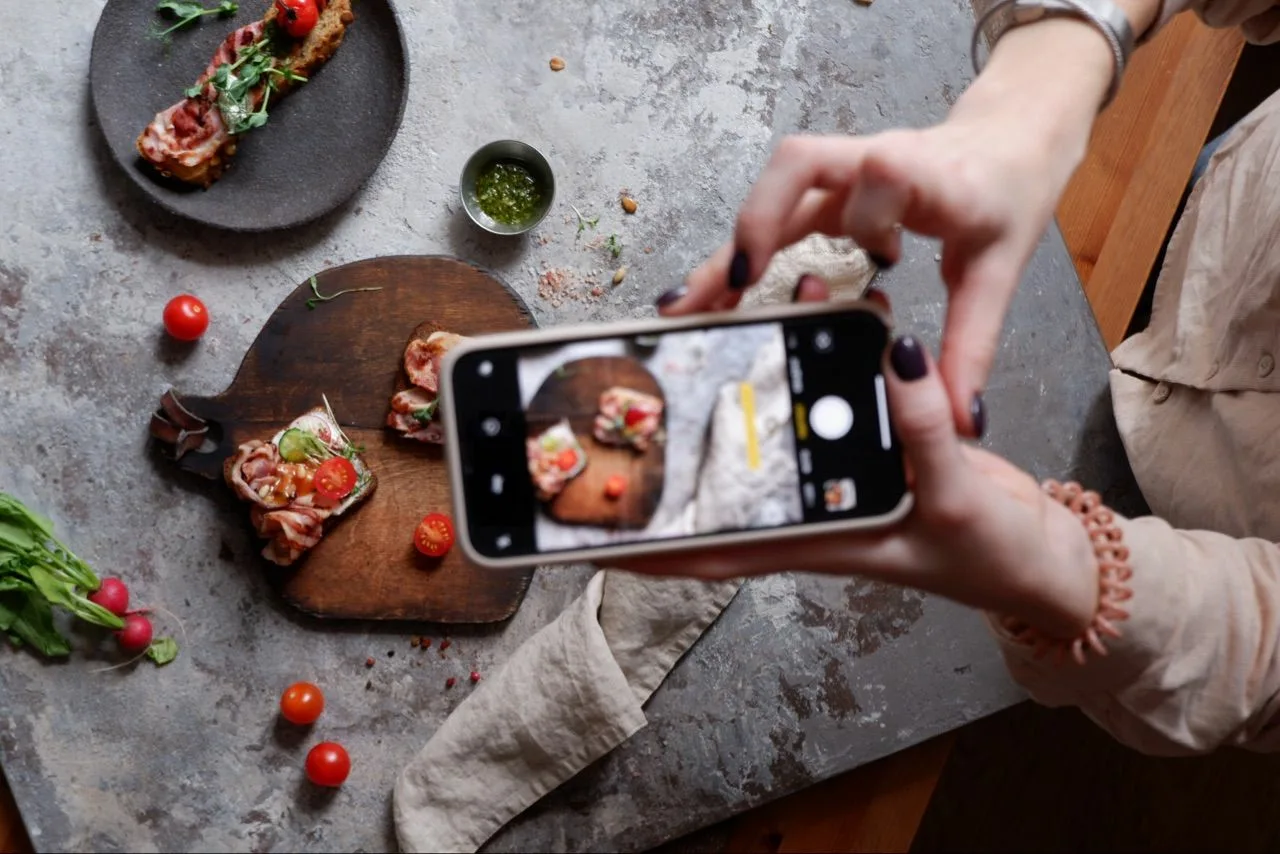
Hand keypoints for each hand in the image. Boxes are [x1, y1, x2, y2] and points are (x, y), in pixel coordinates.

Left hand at [623, 280, 1099, 638]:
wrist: (1037, 553)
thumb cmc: (991, 555)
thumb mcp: (954, 500)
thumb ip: (921, 435)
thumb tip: (892, 362)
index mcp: (816, 541)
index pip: (710, 550)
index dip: (647, 547)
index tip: (588, 534)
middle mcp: (812, 513)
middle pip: (724, 484)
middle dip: (684, 441)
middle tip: (646, 388)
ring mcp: (835, 483)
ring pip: (772, 433)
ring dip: (755, 379)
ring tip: (749, 314)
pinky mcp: (866, 454)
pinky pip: (827, 409)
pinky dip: (822, 368)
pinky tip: (828, 320)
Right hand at [658, 20, 1114, 434]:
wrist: (1008, 140)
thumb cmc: (1005, 192)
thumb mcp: (999, 270)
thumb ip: (971, 346)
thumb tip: (958, 420)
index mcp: (931, 176)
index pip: (889, 166)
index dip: (867, 207)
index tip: (867, 262)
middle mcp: (876, 161)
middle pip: (798, 167)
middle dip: (755, 227)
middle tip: (726, 294)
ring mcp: (844, 172)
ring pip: (772, 194)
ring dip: (731, 247)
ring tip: (690, 307)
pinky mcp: (827, 189)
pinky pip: (774, 213)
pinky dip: (743, 251)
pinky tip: (717, 294)